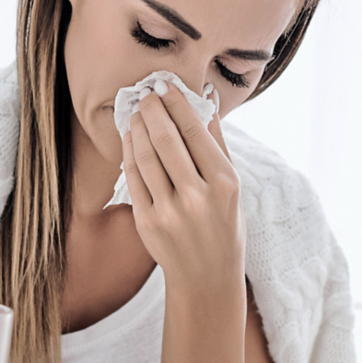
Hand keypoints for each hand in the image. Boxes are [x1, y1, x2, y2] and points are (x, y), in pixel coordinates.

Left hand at [120, 83, 244, 289]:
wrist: (206, 276)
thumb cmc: (223, 225)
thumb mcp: (232, 186)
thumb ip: (217, 142)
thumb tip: (206, 98)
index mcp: (224, 182)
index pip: (194, 131)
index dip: (176, 103)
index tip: (165, 86)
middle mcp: (197, 196)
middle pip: (167, 139)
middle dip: (152, 110)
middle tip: (145, 93)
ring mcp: (170, 211)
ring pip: (146, 155)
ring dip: (137, 127)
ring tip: (136, 112)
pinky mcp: (147, 222)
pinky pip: (133, 177)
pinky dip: (129, 152)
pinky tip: (130, 138)